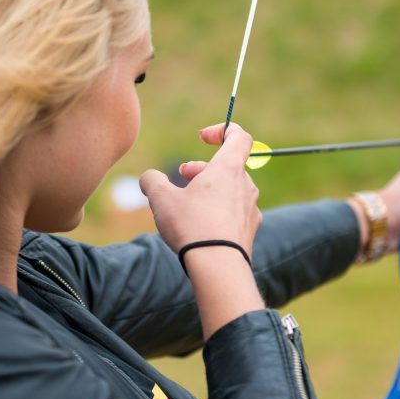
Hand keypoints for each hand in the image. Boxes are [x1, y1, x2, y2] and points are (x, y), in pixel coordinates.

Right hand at [139, 123, 261, 253]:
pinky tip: (201, 226)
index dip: (221, 130)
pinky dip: (218, 211)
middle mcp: (245, 185)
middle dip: (203, 168)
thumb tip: (149, 178)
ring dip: (210, 190)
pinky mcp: (250, 231)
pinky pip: (234, 212)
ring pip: (231, 190)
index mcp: (229, 168)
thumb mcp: (161, 199)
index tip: (202, 137)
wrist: (218, 267)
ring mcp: (251, 209)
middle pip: (229, 165)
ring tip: (188, 203)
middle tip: (182, 176)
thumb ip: (152, 181)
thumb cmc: (192, 226)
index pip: (238, 136)